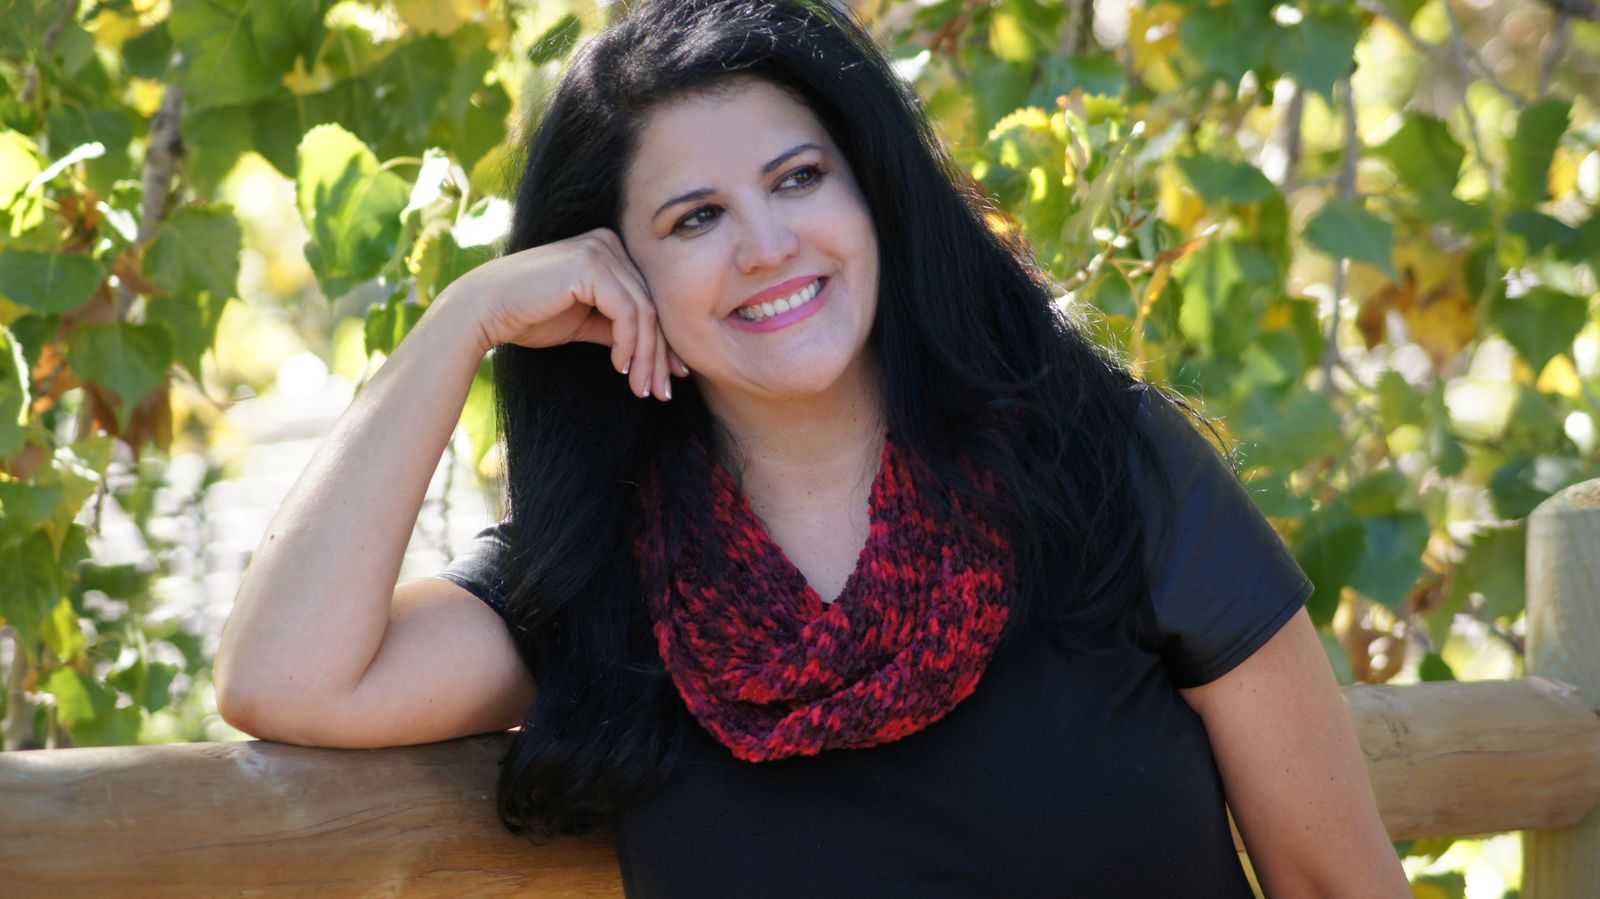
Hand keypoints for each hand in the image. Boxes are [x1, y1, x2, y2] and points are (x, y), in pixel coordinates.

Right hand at [440, 228, 686, 399]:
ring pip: (644, 312)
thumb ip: (617, 330)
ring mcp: (599, 249)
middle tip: (662, 392)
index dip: (662, 342)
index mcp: (608, 250)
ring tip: (642, 389)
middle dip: (659, 355)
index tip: (669, 378)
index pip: (647, 299)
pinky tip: (621, 368)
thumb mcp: (585, 323)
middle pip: (650, 306)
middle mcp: (607, 243)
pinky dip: (629, 344)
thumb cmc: (528, 316)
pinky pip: (626, 311)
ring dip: (646, 357)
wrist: (483, 309)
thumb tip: (656, 356)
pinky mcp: (590, 265)